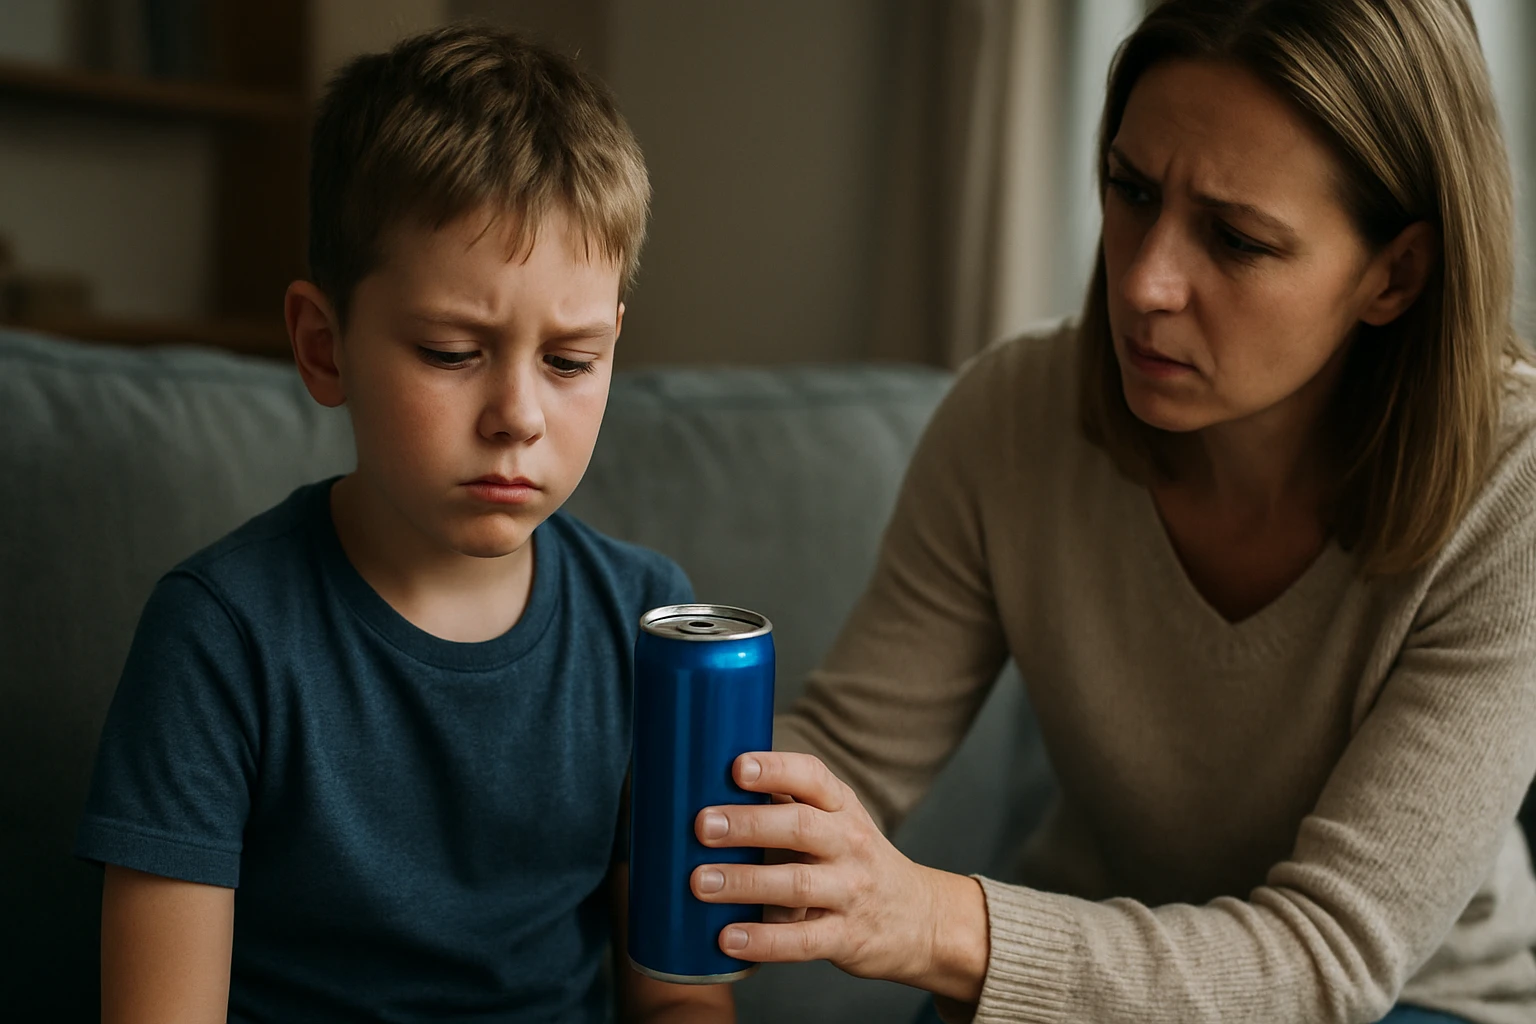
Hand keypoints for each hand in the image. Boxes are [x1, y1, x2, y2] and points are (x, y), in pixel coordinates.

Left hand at [690, 752, 988, 1001]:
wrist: (922, 919)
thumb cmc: (856, 862)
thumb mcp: (837, 822)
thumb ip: (787, 806)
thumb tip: (710, 788)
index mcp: (842, 808)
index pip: (812, 777)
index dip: (775, 769)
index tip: (737, 767)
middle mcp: (849, 844)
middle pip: (800, 827)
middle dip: (748, 824)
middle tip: (702, 825)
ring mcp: (850, 892)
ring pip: (797, 884)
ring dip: (745, 882)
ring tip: (700, 882)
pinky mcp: (846, 937)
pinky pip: (802, 940)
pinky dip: (764, 941)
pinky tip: (728, 938)